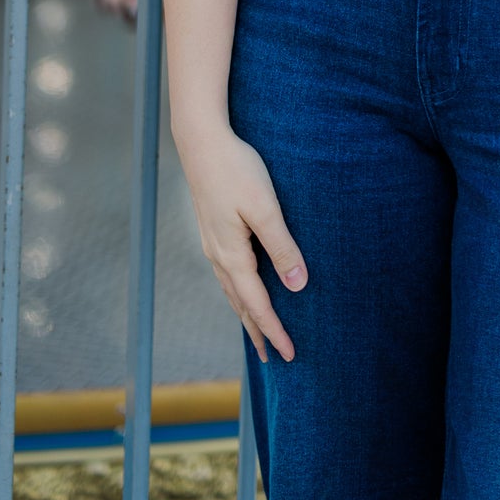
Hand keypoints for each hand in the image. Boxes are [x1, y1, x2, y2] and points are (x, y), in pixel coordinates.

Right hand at [175, 123, 307, 363]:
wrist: (202, 141)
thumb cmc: (237, 170)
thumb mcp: (265, 208)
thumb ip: (282, 247)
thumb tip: (298, 286)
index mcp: (233, 256)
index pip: (257, 305)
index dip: (274, 330)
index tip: (289, 354)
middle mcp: (219, 255)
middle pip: (240, 305)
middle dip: (257, 331)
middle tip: (271, 358)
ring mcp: (213, 243)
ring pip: (231, 290)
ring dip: (246, 313)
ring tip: (257, 331)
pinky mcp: (213, 229)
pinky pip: (227, 273)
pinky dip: (238, 291)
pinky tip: (242, 285)